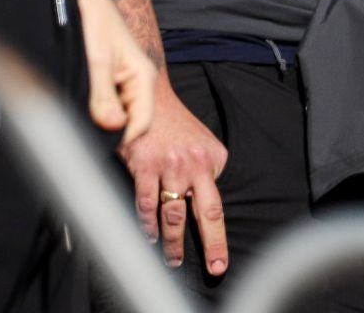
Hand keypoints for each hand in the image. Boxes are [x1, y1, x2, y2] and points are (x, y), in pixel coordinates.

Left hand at [76, 0, 157, 143]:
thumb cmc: (93, 21)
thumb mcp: (96, 60)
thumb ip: (103, 96)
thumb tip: (113, 129)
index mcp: (143, 77)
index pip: (141, 124)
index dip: (121, 138)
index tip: (95, 146)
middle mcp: (138, 82)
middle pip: (130, 121)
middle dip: (109, 130)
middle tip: (81, 132)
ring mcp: (125, 81)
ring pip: (117, 114)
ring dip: (100, 118)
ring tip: (77, 117)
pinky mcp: (111, 79)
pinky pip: (108, 103)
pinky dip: (95, 108)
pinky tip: (78, 105)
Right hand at [120, 82, 229, 275]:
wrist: (149, 93)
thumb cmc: (175, 124)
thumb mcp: (202, 142)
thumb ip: (206, 171)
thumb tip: (202, 203)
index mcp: (214, 159)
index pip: (216, 205)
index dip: (218, 238)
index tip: (219, 263)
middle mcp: (195, 163)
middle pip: (205, 213)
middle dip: (210, 245)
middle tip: (211, 269)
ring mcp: (169, 165)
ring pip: (172, 214)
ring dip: (171, 241)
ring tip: (172, 259)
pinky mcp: (144, 164)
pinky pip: (145, 203)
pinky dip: (145, 223)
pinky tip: (148, 236)